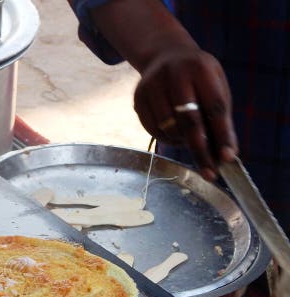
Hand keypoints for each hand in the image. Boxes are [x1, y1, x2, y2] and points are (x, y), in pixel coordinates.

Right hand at [133, 46, 237, 180]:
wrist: (164, 55)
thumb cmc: (198, 77)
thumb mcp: (215, 86)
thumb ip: (220, 118)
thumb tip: (225, 155)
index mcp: (201, 68)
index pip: (214, 107)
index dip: (221, 134)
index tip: (227, 158)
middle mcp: (174, 74)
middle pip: (189, 121)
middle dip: (200, 150)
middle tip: (209, 173)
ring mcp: (152, 86)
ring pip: (169, 128)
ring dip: (182, 142)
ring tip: (189, 139)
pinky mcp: (138, 98)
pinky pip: (153, 129)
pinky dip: (167, 139)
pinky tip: (175, 135)